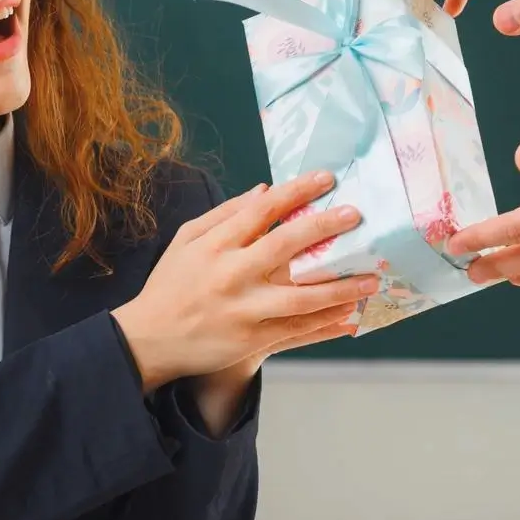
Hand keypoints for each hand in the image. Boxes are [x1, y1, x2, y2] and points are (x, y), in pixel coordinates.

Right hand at [114, 170, 374, 392]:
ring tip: (371, 278)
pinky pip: (298, 331)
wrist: (148, 339)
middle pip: (285, 246)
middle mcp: (230, 275)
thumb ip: (224, 214)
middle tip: (357, 216)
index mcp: (214, 246)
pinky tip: (350, 315)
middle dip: (325, 228)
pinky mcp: (251, 340)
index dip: (296, 192)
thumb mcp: (186, 241)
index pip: (261, 210)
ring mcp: (243, 310)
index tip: (326, 179)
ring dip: (340, 287)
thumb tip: (264, 190)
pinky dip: (326, 323)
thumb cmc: (170, 285)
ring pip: (301, 296)